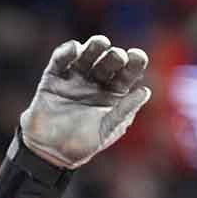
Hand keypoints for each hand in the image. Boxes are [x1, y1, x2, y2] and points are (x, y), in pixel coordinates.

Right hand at [19, 35, 151, 168]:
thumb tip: (146, 91)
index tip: (137, 57)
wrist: (51, 154)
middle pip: (108, 61)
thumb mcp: (107, 130)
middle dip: (114, 56)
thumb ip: (124, 111)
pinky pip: (60, 61)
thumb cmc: (83, 145)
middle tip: (117, 56)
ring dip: (94, 47)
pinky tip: (74, 49)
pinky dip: (66, 52)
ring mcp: (74, 79)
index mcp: (113, 93)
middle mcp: (95, 82)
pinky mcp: (53, 80)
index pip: (127, 73)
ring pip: (86, 56)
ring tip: (100, 43)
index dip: (134, 62)